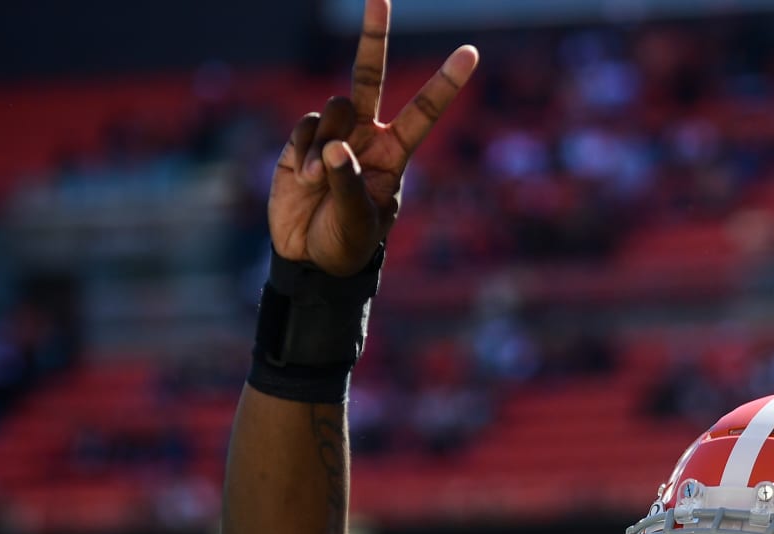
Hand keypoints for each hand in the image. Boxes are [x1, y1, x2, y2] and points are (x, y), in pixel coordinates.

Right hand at [268, 0, 476, 274]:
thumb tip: (332, 148)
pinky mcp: (302, 139)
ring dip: (324, 143)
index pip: (424, 112)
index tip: (471, 52)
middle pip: (369, 73)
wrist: (310, 260)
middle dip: (374, 34)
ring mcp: (334, 133)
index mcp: (395, 154)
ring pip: (333, 106)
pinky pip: (305, 127)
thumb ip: (348, 183)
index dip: (446, 82)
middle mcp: (368, 134)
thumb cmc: (346, 245)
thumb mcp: (358, 223)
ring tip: (319, 182)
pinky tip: (303, 180)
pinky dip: (302, 152)